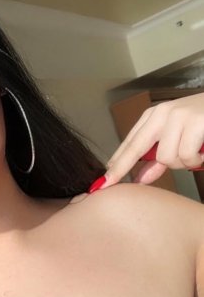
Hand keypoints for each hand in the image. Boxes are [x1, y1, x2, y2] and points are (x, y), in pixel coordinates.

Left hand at [89, 92, 203, 191]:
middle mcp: (163, 114)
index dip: (116, 165)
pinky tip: (203, 153)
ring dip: (183, 163)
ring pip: (166, 157)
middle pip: (138, 149)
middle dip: (133, 167)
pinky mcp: (197, 122)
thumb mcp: (177, 137)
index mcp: (154, 116)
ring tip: (195, 154)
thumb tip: (140, 179)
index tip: (102, 183)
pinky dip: (196, 161)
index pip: (129, 144)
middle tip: (123, 180)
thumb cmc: (203, 123)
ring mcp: (180, 116)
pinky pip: (186, 155)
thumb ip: (157, 158)